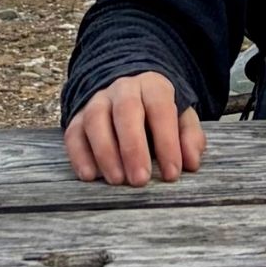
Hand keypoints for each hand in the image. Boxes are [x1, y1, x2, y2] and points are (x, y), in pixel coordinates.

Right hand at [63, 71, 206, 185]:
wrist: (129, 90)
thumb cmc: (159, 112)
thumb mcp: (181, 118)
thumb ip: (189, 137)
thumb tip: (191, 162)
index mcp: (153, 86)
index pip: (160, 109)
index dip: (167, 141)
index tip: (172, 173)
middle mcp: (123, 89)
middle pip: (126, 111)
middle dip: (133, 147)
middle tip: (140, 180)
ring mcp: (97, 101)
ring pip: (96, 119)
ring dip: (105, 152)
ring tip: (116, 180)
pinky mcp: (78, 118)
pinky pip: (74, 133)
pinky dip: (79, 155)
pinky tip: (90, 175)